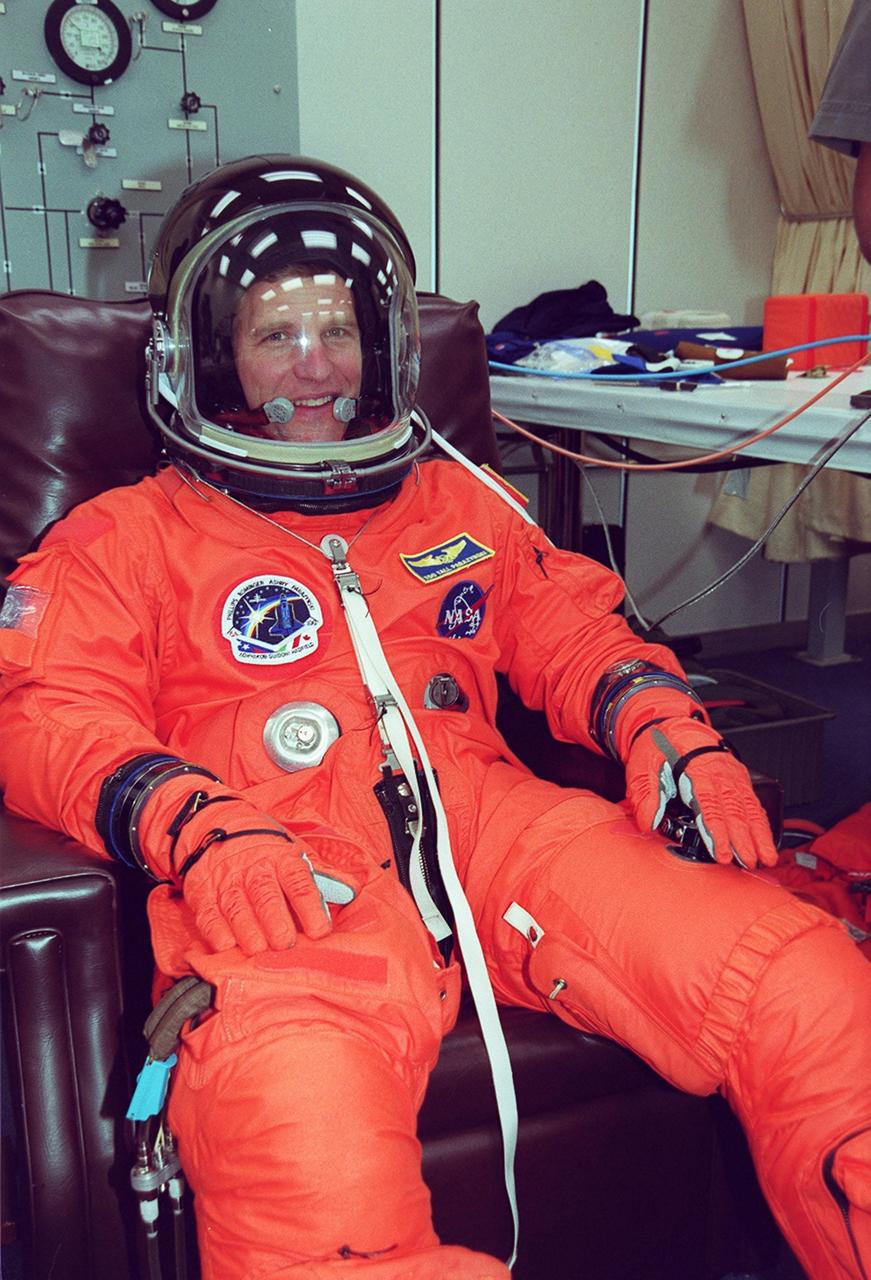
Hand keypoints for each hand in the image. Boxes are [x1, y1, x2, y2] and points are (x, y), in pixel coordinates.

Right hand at [181, 824, 346, 954]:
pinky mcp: (202, 891)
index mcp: (282, 858)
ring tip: (259, 949)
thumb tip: (352, 891)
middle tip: (285, 944)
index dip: (311, 908)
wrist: (214, 823)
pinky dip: (215, 930)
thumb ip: (323, 875)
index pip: (300, 884)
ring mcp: (227, 880)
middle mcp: (255, 869)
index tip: (320, 931)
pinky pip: (208, 913)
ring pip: (237, 907)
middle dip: (276, 923)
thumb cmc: (262, 843)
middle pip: (266, 897)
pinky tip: (226, 944)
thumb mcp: (294, 849)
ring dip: (248, 931)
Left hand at [624, 717, 777, 868]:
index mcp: (695, 770)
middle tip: (750, 863)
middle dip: (744, 840)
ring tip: (767, 857)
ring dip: (759, 834)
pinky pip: (752, 801)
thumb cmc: (658, 745)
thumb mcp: (641, 766)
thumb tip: (647, 822)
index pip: (709, 806)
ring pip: (749, 807)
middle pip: (734, 810)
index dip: (717, 833)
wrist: (671, 724)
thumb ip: (645, 795)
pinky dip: (761, 821)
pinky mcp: (738, 777)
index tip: (723, 854)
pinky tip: (767, 838)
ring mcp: (732, 775)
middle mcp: (719, 773)